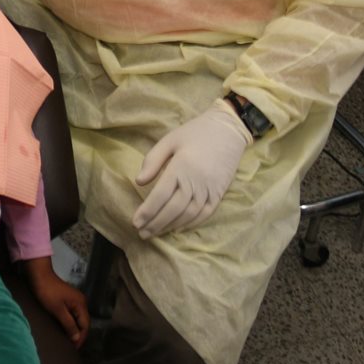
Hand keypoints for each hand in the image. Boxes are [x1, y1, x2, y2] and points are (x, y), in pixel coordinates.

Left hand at [22, 257, 88, 347]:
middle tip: (71, 346)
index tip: (73, 348)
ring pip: (78, 318)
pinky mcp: (68, 299)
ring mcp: (75, 299)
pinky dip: (70, 322)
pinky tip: (65, 328)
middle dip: (78, 335)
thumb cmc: (47, 292)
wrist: (39, 275)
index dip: (80, 338)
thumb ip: (68, 324)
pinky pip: (73, 314)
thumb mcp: (57, 310)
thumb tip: (77, 337)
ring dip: (74, 329)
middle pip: (83, 322)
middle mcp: (81, 301)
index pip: (85, 326)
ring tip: (68, 340)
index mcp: (81, 304)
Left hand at [132, 103, 250, 239]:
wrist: (227, 130)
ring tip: (156, 233)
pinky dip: (191, 224)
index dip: (147, 211)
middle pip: (173, 209)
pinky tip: (178, 228)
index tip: (135, 222)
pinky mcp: (220, 193)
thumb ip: (153, 160)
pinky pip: (205, 214)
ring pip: (188, 215)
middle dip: (156, 223)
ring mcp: (209, 189)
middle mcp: (195, 181)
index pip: (160, 195)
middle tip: (142, 234)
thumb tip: (139, 182)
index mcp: (180, 167)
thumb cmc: (195, 133)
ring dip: (171, 226)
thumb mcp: (170, 140)